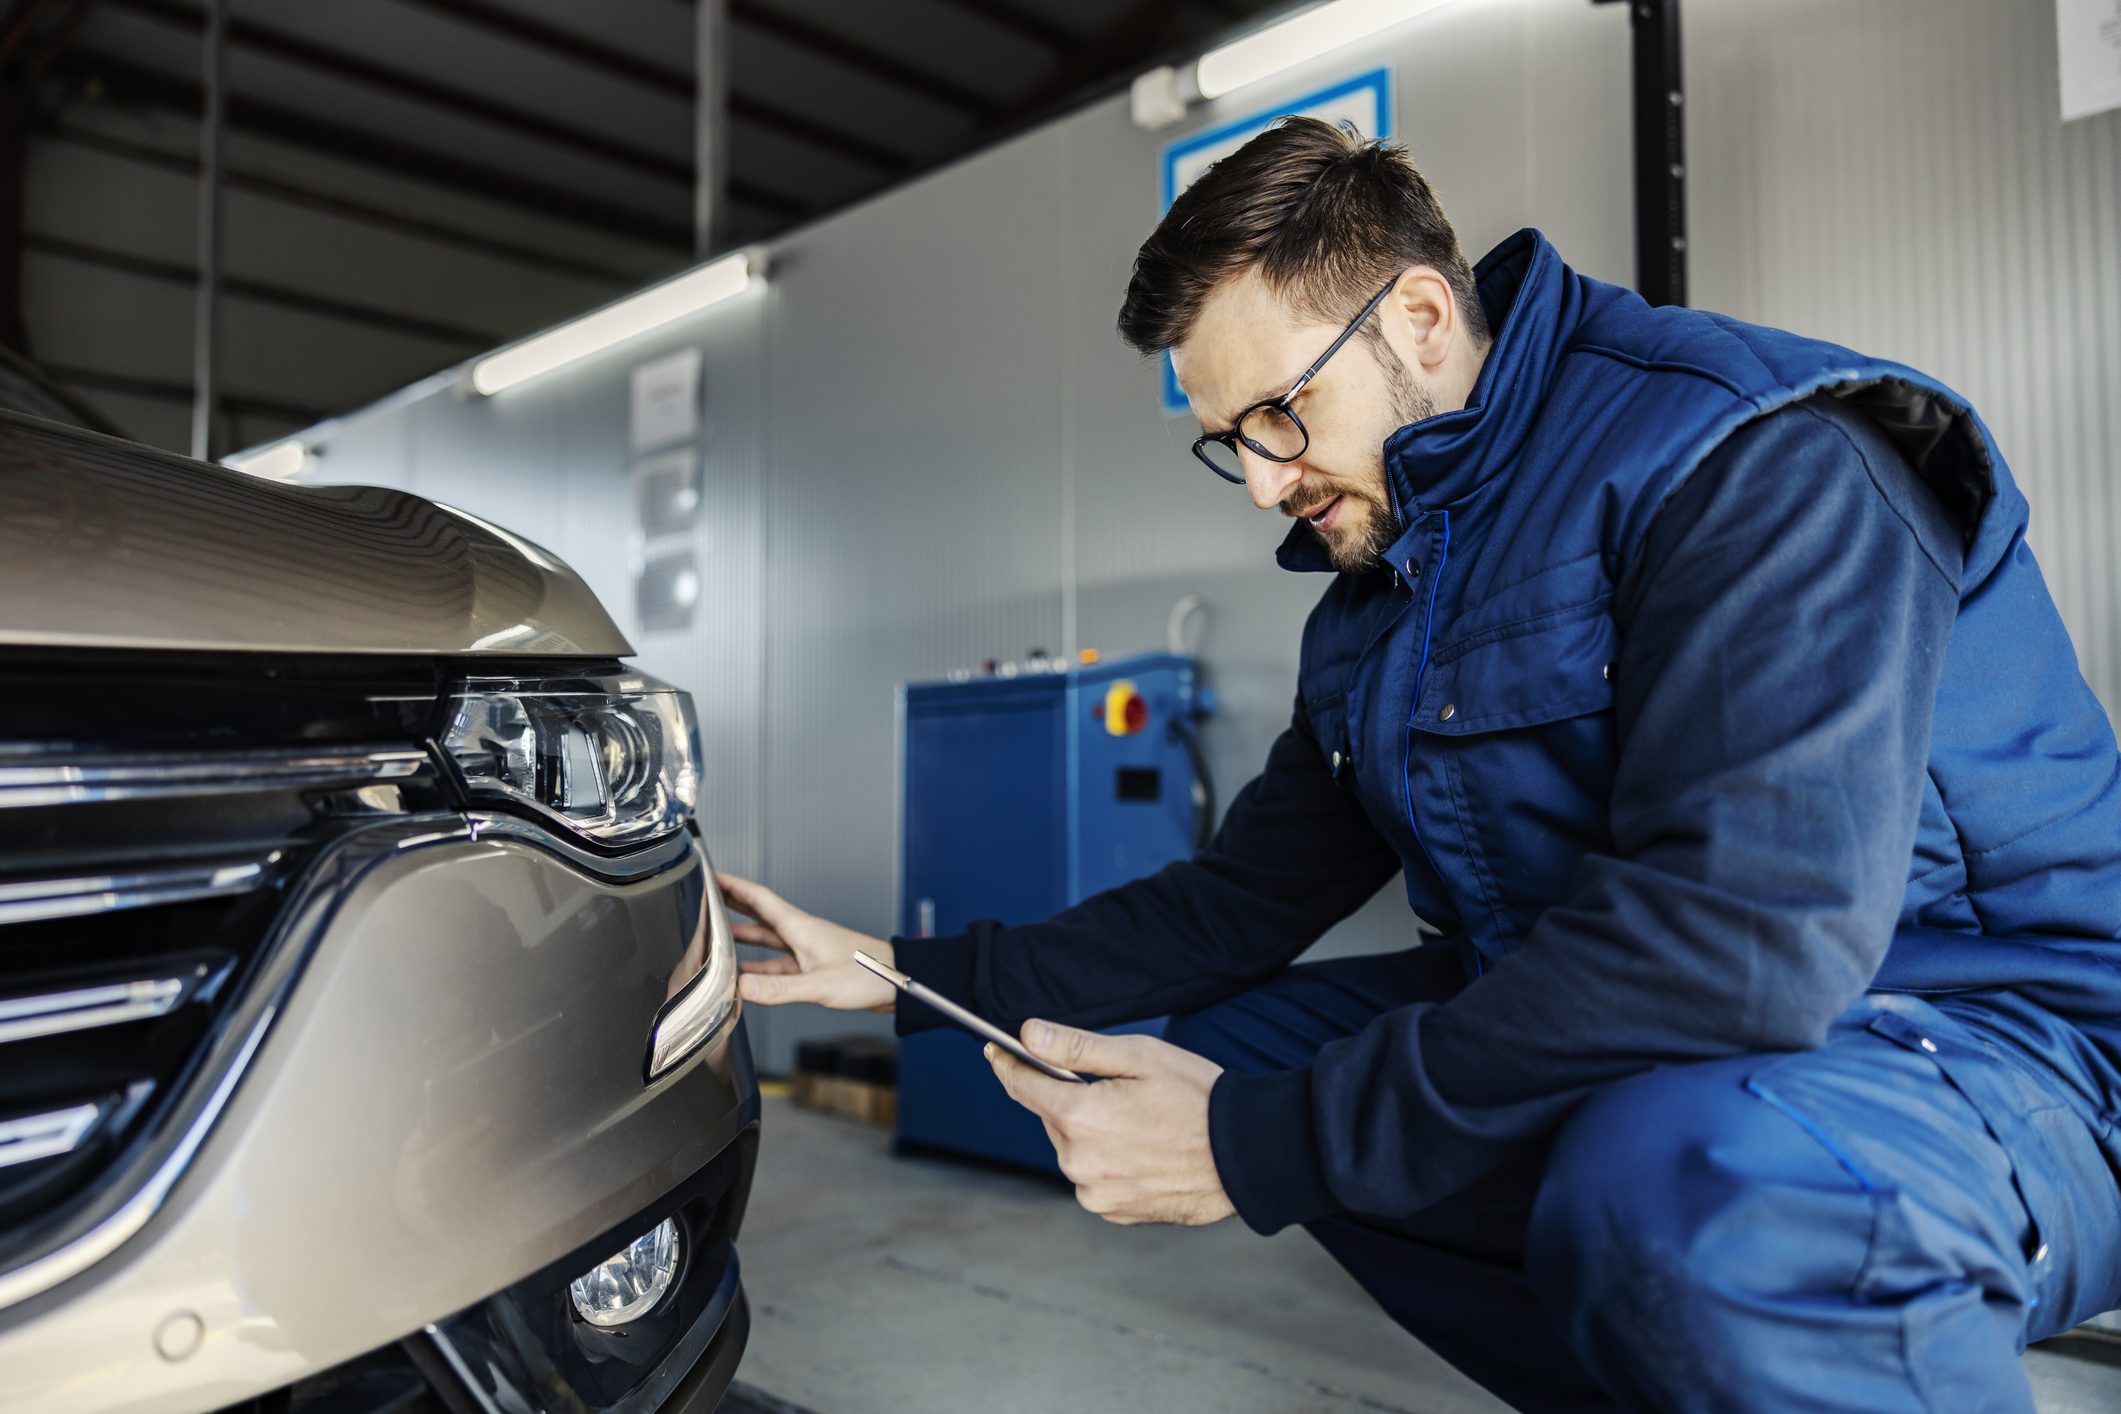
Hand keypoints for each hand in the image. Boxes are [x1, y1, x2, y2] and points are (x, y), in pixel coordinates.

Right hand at [717, 873, 896, 1011]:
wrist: (900, 983)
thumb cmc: (869, 975)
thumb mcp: (820, 984)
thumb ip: (779, 988)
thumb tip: (740, 987)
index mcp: (800, 928)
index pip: (759, 898)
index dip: (733, 885)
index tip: (710, 874)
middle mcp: (801, 933)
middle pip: (758, 914)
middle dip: (731, 905)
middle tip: (705, 898)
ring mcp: (807, 949)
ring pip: (766, 938)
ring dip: (741, 936)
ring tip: (715, 937)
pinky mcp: (813, 967)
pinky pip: (777, 962)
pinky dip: (758, 966)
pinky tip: (747, 975)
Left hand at [986, 1021, 1233, 1226]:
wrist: (1246, 1153)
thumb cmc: (1198, 1097)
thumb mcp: (1138, 1056)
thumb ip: (1075, 1048)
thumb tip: (1026, 1034)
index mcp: (1080, 1118)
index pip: (1023, 1086)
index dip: (1008, 1065)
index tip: (996, 1052)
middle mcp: (1078, 1162)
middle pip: (1052, 1118)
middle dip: (1070, 1099)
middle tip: (1116, 1087)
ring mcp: (1096, 1192)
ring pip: (1073, 1149)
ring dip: (1090, 1132)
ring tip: (1140, 1122)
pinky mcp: (1114, 1211)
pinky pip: (1094, 1177)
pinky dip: (1108, 1161)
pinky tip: (1143, 1149)